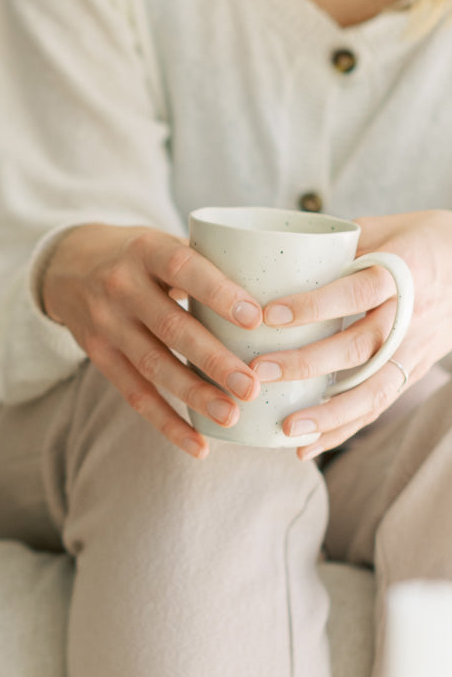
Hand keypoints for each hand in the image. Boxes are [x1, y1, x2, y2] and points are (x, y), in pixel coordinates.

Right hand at [41, 223, 263, 457]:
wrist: (68, 265)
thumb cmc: (138, 255)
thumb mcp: (162, 242)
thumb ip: (207, 263)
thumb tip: (279, 297)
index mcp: (145, 249)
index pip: (182, 268)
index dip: (218, 293)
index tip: (256, 318)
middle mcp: (120, 285)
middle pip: (170, 326)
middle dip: (213, 359)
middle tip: (252, 386)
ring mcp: (106, 323)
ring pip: (153, 365)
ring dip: (194, 395)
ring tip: (231, 416)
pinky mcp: (99, 354)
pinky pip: (134, 393)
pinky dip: (167, 422)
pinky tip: (199, 445)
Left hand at [248, 211, 451, 458]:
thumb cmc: (417, 239)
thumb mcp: (383, 228)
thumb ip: (334, 245)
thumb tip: (271, 253)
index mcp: (404, 270)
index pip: (357, 290)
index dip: (314, 304)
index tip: (270, 314)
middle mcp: (412, 315)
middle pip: (360, 345)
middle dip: (307, 363)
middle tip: (259, 371)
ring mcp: (415, 348)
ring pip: (373, 387)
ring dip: (327, 413)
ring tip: (285, 429)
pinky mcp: (413, 372)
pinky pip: (378, 405)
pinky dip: (342, 429)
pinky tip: (306, 448)